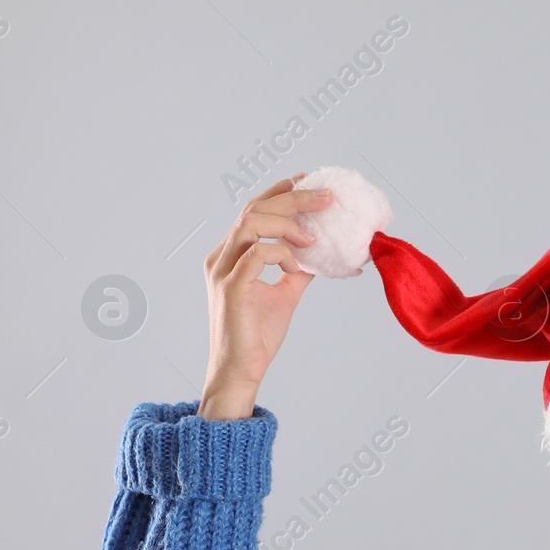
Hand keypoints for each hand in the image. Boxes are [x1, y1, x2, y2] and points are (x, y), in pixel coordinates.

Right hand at [201, 173, 332, 404]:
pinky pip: (256, 254)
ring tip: (312, 236)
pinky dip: (281, 252)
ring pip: (250, 224)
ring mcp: (224, 271)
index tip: (309, 181)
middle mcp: (222, 257)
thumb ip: (298, 270)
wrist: (242, 369)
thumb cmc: (258, 335)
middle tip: (326, 196)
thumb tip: (322, 253)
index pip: (254, 211)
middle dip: (293, 198)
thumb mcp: (285, 294)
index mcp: (231, 255)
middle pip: (254, 210)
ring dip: (287, 223)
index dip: (280, 192)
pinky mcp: (232, 288)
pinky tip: (297, 264)